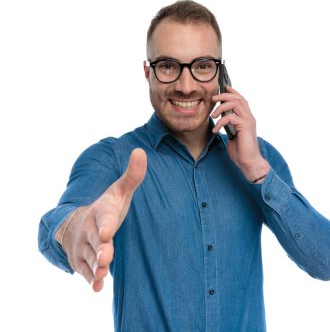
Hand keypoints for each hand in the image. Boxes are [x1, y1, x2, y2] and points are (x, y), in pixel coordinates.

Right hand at [55, 148, 146, 291]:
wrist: (79, 224)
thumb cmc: (106, 208)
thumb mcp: (119, 192)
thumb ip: (132, 176)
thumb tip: (141, 151)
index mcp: (101, 212)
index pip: (104, 217)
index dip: (105, 224)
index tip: (107, 231)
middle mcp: (90, 230)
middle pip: (96, 242)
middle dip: (101, 249)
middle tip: (106, 257)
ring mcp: (85, 248)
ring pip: (91, 258)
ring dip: (96, 266)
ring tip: (102, 273)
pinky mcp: (83, 262)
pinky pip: (86, 272)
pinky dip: (91, 280)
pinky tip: (97, 288)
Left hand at [211, 86, 269, 181]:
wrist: (249, 162)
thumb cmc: (241, 151)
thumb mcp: (232, 135)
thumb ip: (229, 126)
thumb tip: (221, 120)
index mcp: (247, 118)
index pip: (241, 100)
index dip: (232, 92)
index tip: (223, 88)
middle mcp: (249, 117)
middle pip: (238, 98)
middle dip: (224, 96)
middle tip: (213, 99)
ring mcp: (248, 121)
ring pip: (235, 104)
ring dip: (221, 107)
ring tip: (212, 115)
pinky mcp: (245, 126)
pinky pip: (230, 117)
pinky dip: (220, 123)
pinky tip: (215, 131)